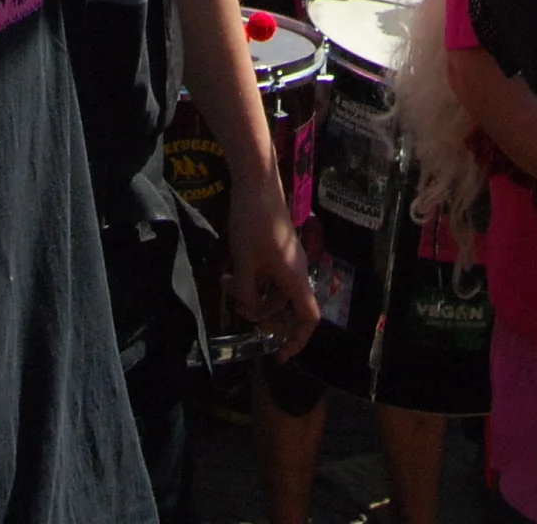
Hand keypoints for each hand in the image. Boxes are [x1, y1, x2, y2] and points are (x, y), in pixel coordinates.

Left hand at [226, 173, 319, 357]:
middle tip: (240, 313)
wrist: (256, 182)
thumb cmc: (253, 223)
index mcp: (294, 277)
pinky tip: (230, 276)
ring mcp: (286, 258)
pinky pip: (269, 276)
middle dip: (265, 317)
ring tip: (228, 289)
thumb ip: (247, 294)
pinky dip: (253, 281)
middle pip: (289, 308)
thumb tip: (247, 310)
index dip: (298, 341)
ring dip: (254, 297)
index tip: (278, 355)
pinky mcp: (276, 247)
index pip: (308, 318)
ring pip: (275, 291)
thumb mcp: (245, 263)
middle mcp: (295, 271)